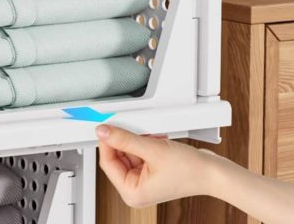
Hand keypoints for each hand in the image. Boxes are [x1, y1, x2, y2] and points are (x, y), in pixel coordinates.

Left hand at [97, 124, 224, 207]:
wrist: (214, 172)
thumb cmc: (191, 170)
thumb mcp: (152, 149)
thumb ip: (124, 139)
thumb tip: (103, 132)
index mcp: (131, 192)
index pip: (107, 162)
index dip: (106, 142)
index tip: (105, 127)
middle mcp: (135, 189)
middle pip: (117, 157)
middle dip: (126, 140)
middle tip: (130, 126)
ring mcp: (143, 181)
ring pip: (129, 152)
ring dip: (138, 140)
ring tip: (151, 136)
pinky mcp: (151, 173)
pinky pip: (139, 153)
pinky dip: (145, 143)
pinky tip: (155, 139)